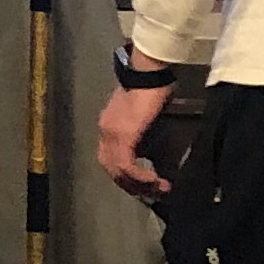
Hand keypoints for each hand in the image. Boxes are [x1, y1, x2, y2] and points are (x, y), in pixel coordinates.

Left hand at [95, 83, 174, 198]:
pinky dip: (140, 176)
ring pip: (118, 171)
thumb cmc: (150, 89)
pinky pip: (127, 165)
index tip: (144, 184)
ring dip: (138, 184)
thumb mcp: (142, 117)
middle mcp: (104, 132)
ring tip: (158, 188)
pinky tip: (154, 180)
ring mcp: (111, 134)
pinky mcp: (123, 135)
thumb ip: (140, 134)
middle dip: (131, 185)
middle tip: (152, 192)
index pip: (109, 160)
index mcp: (108, 127)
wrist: (148, 72)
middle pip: (111, 170)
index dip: (125, 176)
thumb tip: (149, 153)